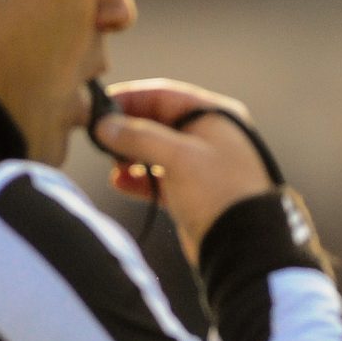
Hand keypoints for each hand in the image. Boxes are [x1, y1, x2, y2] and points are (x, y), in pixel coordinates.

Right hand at [91, 78, 274, 260]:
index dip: (130, 98)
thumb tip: (104, 126)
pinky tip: (120, 182)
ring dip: (130, 155)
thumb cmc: (219, 192)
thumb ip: (139, 137)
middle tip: (99, 138)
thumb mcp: (178, 156)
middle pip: (157, 122)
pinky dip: (139, 179)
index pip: (164, 95)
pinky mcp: (193, 192)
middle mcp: (209, 136)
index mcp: (214, 116)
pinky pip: (159, 177)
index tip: (98, 106)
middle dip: (127, 130)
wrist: (243, 245)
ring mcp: (201, 165)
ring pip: (156, 151)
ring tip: (112, 163)